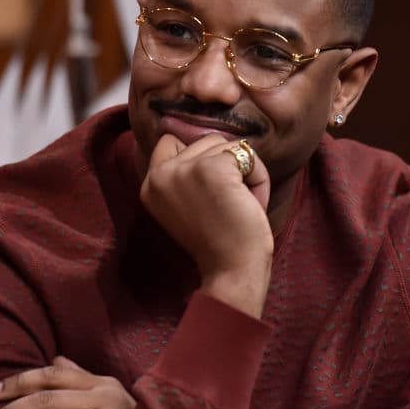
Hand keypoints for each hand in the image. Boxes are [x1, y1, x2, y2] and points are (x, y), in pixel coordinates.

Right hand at [141, 133, 273, 317]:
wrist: (231, 272)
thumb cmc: (219, 242)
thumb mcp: (187, 204)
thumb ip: (186, 173)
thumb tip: (210, 136)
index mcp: (150, 185)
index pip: (170, 140)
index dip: (198, 157)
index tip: (209, 190)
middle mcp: (160, 174)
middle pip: (204, 139)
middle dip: (226, 165)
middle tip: (228, 204)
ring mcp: (184, 169)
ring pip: (226, 144)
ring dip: (245, 171)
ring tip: (239, 204)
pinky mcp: (212, 168)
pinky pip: (248, 155)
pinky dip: (259, 178)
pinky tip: (252, 204)